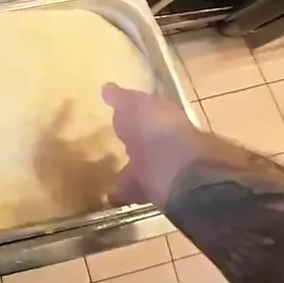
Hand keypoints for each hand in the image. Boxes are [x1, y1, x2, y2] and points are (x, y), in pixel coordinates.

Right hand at [102, 83, 209, 208]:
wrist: (175, 169)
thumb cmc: (155, 128)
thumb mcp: (134, 105)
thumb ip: (122, 98)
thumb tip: (108, 87)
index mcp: (163, 119)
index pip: (150, 114)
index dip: (136, 115)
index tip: (120, 116)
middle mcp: (167, 142)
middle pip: (148, 142)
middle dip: (136, 145)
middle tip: (118, 145)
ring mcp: (163, 168)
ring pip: (143, 168)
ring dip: (129, 172)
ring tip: (107, 175)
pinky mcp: (155, 191)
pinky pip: (135, 191)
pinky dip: (123, 194)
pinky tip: (108, 195)